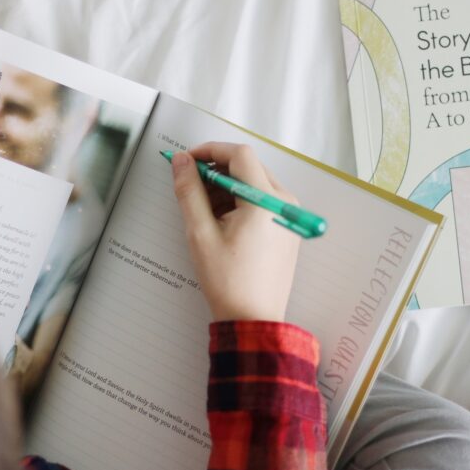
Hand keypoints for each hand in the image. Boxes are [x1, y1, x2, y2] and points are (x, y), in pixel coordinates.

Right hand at [171, 142, 299, 321]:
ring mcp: (288, 214)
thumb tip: (181, 161)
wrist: (253, 318)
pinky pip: (262, 199)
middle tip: (191, 187)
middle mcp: (284, 201)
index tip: (187, 160)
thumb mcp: (200, 233)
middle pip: (248, 166)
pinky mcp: (287, 226)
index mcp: (266, 201)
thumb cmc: (227, 281)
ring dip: (227, 187)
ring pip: (254, 182)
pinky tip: (222, 222)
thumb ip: (189, 191)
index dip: (210, 151)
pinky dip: (239, 201)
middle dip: (216, 171)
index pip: (239, 154)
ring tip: (205, 212)